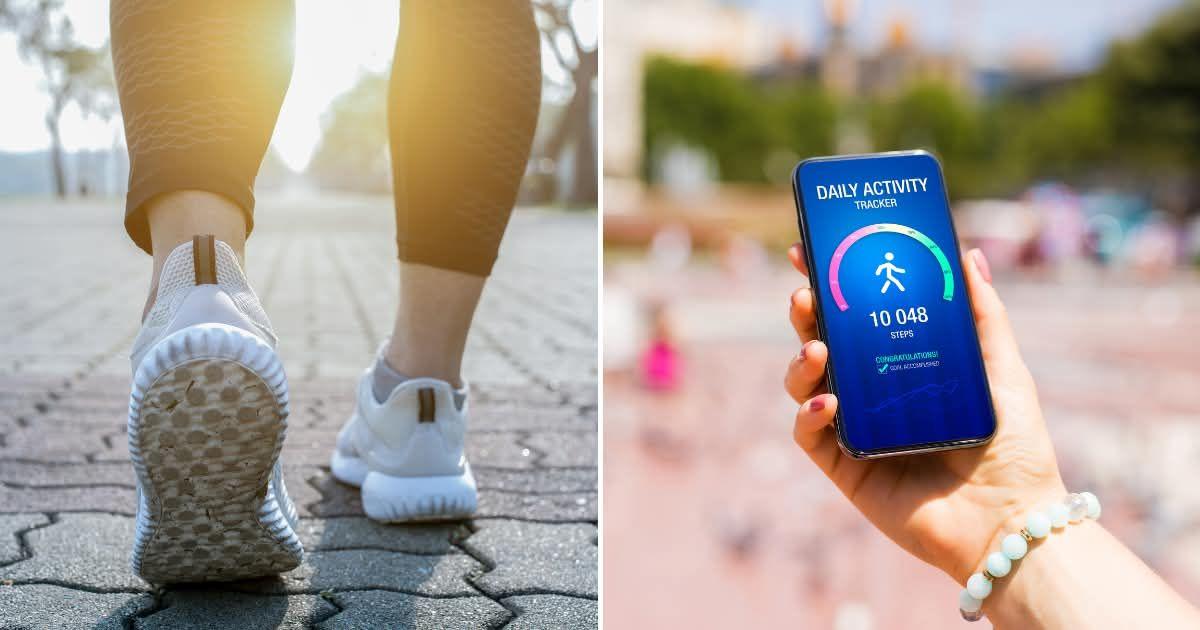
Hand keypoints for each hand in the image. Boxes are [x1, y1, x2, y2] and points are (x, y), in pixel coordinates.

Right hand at [784, 243, 1066, 580]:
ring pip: (804, 384)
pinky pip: (809, 435)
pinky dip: (809, 414)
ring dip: (801, 361)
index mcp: (901, 364)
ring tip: (818, 349)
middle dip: (806, 314)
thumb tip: (966, 254)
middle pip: (822, 342)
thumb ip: (984, 315)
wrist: (1012, 521)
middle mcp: (871, 393)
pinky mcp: (844, 467)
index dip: (828, 284)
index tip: (809, 252)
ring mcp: (854, 429)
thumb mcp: (1003, 370)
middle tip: (806, 295)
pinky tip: (829, 404)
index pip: (855, 316)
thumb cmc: (1015, 448)